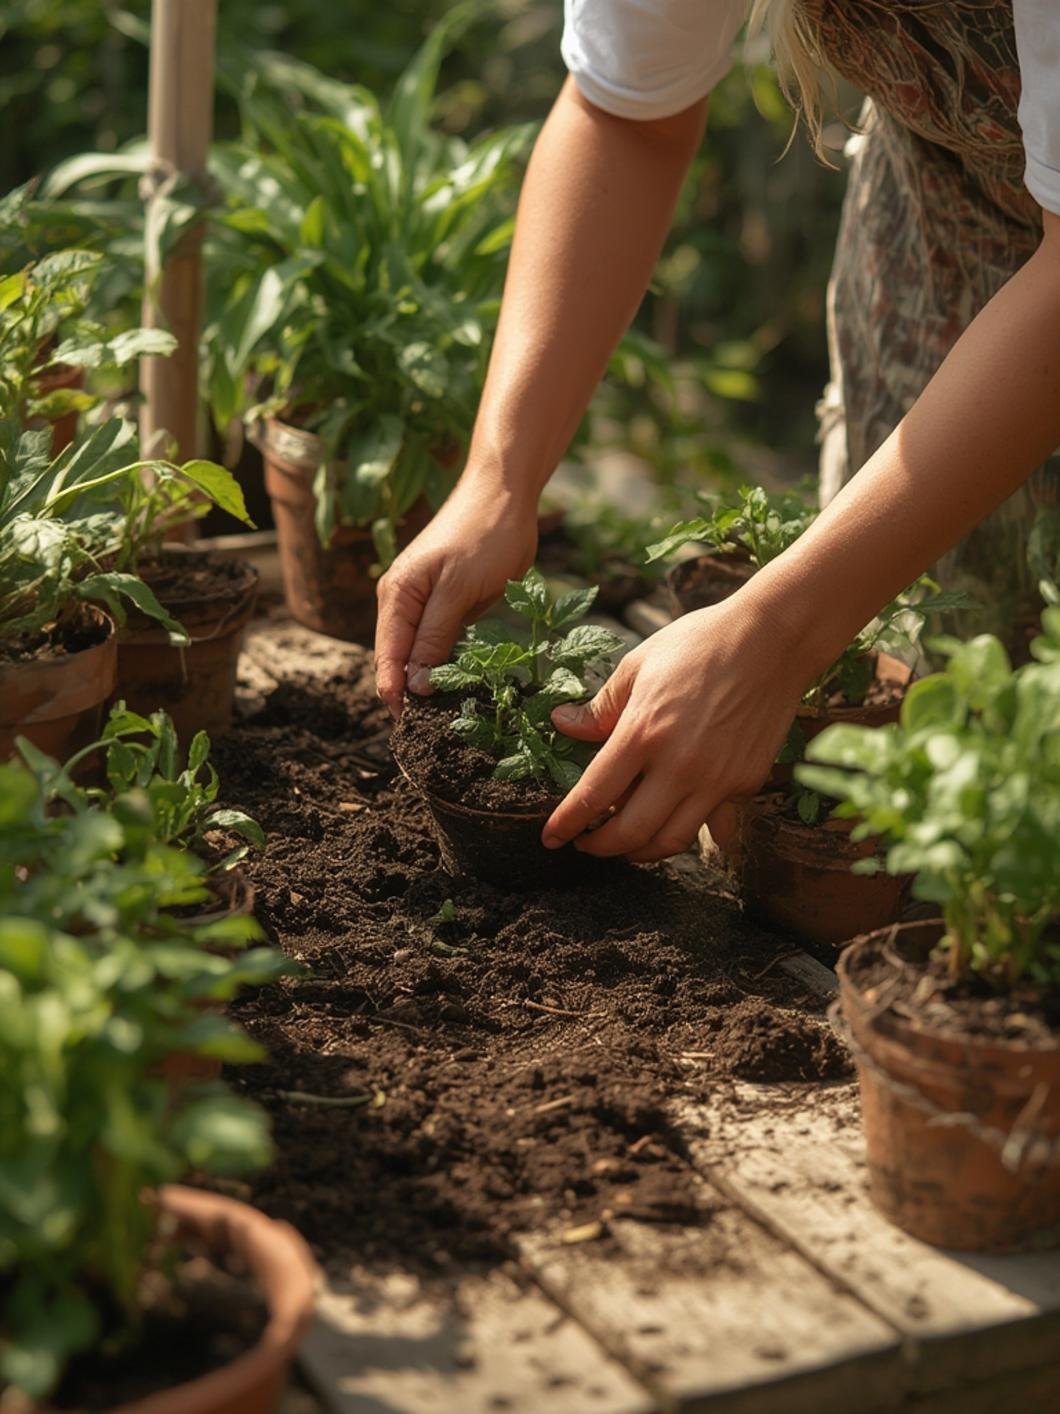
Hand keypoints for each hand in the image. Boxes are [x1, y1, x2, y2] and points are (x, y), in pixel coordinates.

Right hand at [375, 480, 537, 715]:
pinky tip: (458, 685)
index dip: (398, 697)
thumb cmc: (483, 536)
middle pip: (399, 661)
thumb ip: (436, 638)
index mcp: (396, 597)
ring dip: (429, 682)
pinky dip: (445, 663)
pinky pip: (437, 642)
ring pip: (419, 654)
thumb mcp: (459, 591)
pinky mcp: (444, 603)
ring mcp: (422, 603)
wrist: (504, 494)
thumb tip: (416, 685)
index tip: (414, 731)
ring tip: (446, 717)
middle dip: (412, 695)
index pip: (389, 660)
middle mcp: (401, 601)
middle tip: (434, 734)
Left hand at [541, 595, 807, 861]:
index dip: (567, 823)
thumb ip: (601, 705)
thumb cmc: (701, 643)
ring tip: (624, 842)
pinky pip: (710, 824)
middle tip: (585, 844)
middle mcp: (680, 765)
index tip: (551, 837)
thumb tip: (562, 725)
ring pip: (671, 841)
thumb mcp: (638, 664)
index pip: (593, 795)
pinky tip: (672, 826)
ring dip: (639, 851)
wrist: (773, 639)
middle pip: (630, 832)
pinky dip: (688, 832)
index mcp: (643, 732)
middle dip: (599, 847)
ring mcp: (717, 779)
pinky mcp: (746, 782)